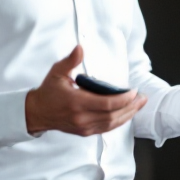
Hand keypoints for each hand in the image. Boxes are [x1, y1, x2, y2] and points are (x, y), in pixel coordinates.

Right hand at [25, 46, 147, 135]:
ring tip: (139, 105)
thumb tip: (80, 48)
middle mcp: (81, 118)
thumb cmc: (48, 92)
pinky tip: (127, 113)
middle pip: (113, 115)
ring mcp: (84, 127)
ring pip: (112, 124)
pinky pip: (106, 128)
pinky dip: (119, 121)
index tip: (133, 91)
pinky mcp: (85, 132)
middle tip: (143, 98)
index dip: (123, 99)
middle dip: (131, 107)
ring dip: (128, 115)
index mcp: (76, 102)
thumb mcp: (57, 73)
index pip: (106, 104)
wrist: (37, 112)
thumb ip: (70, 60)